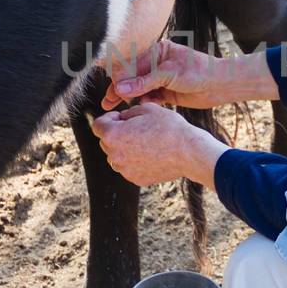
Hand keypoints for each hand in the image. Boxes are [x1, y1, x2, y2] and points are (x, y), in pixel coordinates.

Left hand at [90, 103, 227, 187]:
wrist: (189, 152)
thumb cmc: (169, 127)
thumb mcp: (146, 108)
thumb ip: (126, 113)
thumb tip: (120, 119)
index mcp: (113, 135)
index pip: (97, 125)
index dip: (108, 118)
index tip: (121, 118)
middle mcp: (114, 155)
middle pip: (105, 142)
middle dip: (116, 134)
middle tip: (137, 128)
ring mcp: (125, 170)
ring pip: (117, 156)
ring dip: (125, 148)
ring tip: (145, 142)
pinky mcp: (135, 179)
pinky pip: (129, 167)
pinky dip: (135, 161)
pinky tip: (151, 154)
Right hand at [101, 40, 276, 109]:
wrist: (220, 84)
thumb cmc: (198, 72)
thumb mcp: (169, 75)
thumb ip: (144, 82)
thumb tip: (120, 88)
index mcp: (157, 50)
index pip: (132, 64)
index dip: (121, 79)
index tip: (112, 92)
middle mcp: (157, 62)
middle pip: (133, 77)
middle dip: (120, 90)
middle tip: (107, 104)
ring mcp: (161, 78)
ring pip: (140, 89)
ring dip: (130, 98)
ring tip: (116, 109)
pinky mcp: (166, 91)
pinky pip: (149, 97)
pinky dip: (144, 102)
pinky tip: (140, 108)